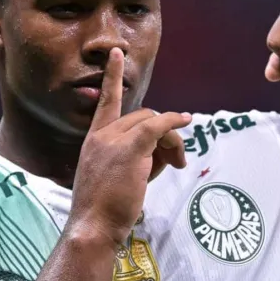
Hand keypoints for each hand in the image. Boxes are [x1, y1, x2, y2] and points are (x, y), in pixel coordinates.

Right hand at [69, 48, 190, 243]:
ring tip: (176, 165)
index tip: (117, 54)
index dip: (112, 77)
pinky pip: (158, 126)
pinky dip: (174, 121)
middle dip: (163, 135)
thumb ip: (132, 159)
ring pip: (153, 123)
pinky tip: (187, 120)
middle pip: (142, 116)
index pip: (105, 102)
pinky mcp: (130, 148)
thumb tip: (160, 154)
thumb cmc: (102, 211)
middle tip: (174, 162)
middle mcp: (101, 135)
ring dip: (171, 141)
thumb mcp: (113, 178)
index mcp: (93, 140)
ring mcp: (114, 140)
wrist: (92, 226)